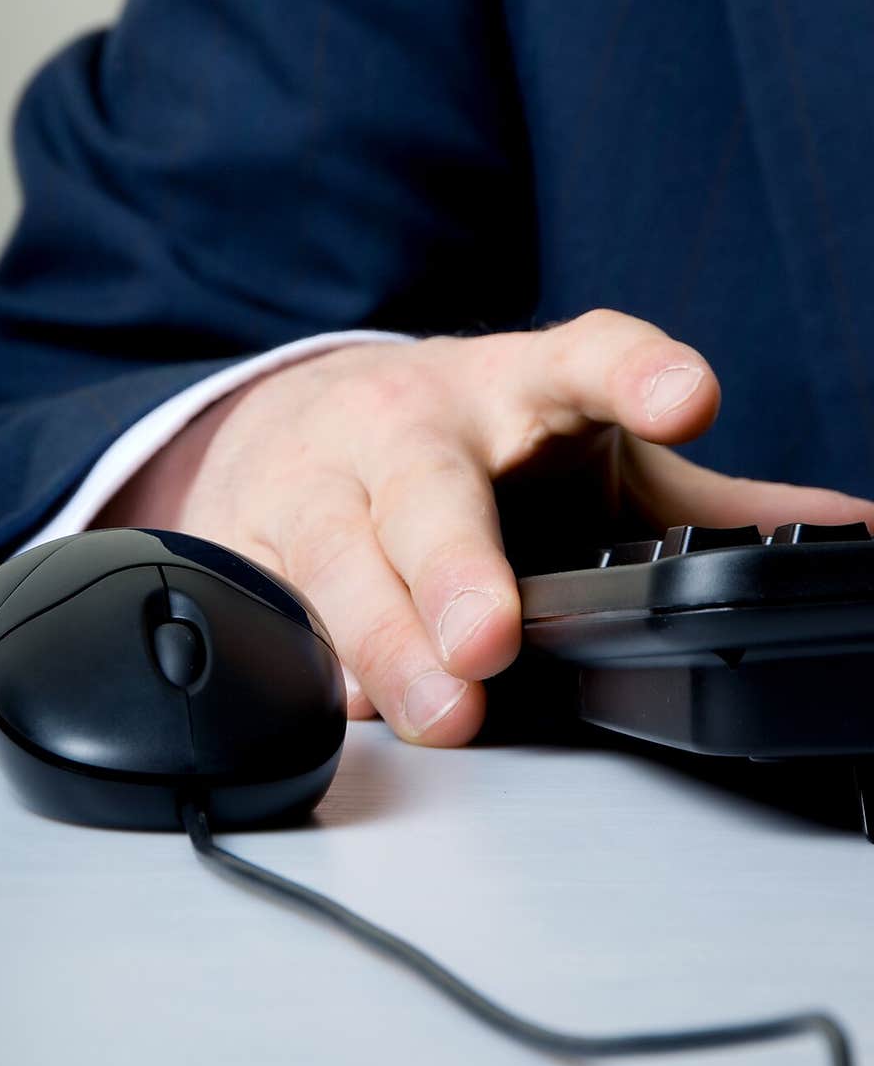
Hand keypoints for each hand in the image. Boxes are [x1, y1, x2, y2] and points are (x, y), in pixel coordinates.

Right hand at [95, 311, 873, 744]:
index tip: (687, 397)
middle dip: (459, 561)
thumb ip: (704, 505)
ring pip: (342, 555)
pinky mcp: (252, 531)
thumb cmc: (469, 444)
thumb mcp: (583, 451)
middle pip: (432, 481)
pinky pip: (276, 602)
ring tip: (436, 707)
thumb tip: (848, 529)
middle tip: (491, 636)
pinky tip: (347, 697)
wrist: (303, 422)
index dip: (636, 372)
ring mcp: (324, 474)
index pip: (587, 358)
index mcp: (521, 388)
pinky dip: (311, 656)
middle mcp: (417, 421)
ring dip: (384, 637)